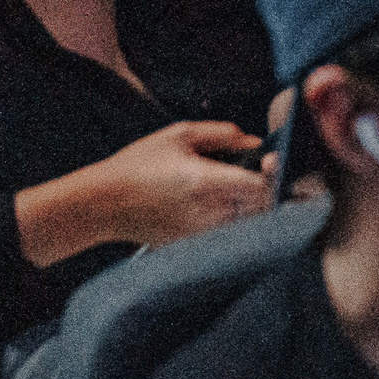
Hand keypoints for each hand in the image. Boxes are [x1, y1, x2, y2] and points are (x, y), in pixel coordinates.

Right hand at [83, 120, 268, 248]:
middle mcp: (207, 212)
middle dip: (266, 187)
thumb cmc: (137, 165)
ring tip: (232, 183)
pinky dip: (231, 216)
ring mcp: (201, 232)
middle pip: (261, 205)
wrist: (102, 204)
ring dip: (250, 202)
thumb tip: (253, 141)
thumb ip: (222, 133)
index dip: (275, 173)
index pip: (261, 186)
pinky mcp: (193, 244)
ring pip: (246, 219)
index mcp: (204, 182)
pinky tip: (213, 200)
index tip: (273, 161)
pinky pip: (226, 230)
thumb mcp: (179, 134)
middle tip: (259, 169)